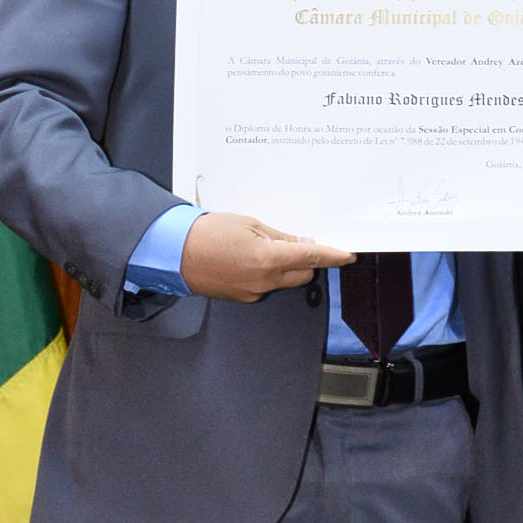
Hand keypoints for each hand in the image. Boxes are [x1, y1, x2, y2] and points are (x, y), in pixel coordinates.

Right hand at [179, 213, 355, 302]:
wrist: (175, 252)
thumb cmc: (207, 233)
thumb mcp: (250, 224)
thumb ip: (280, 237)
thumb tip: (302, 244)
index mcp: (268, 258)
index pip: (312, 257)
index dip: (333, 255)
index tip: (347, 254)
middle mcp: (264, 281)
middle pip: (304, 273)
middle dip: (307, 259)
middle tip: (293, 242)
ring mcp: (254, 292)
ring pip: (286, 281)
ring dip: (286, 267)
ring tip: (262, 248)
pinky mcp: (244, 298)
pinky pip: (267, 286)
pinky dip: (267, 274)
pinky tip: (248, 260)